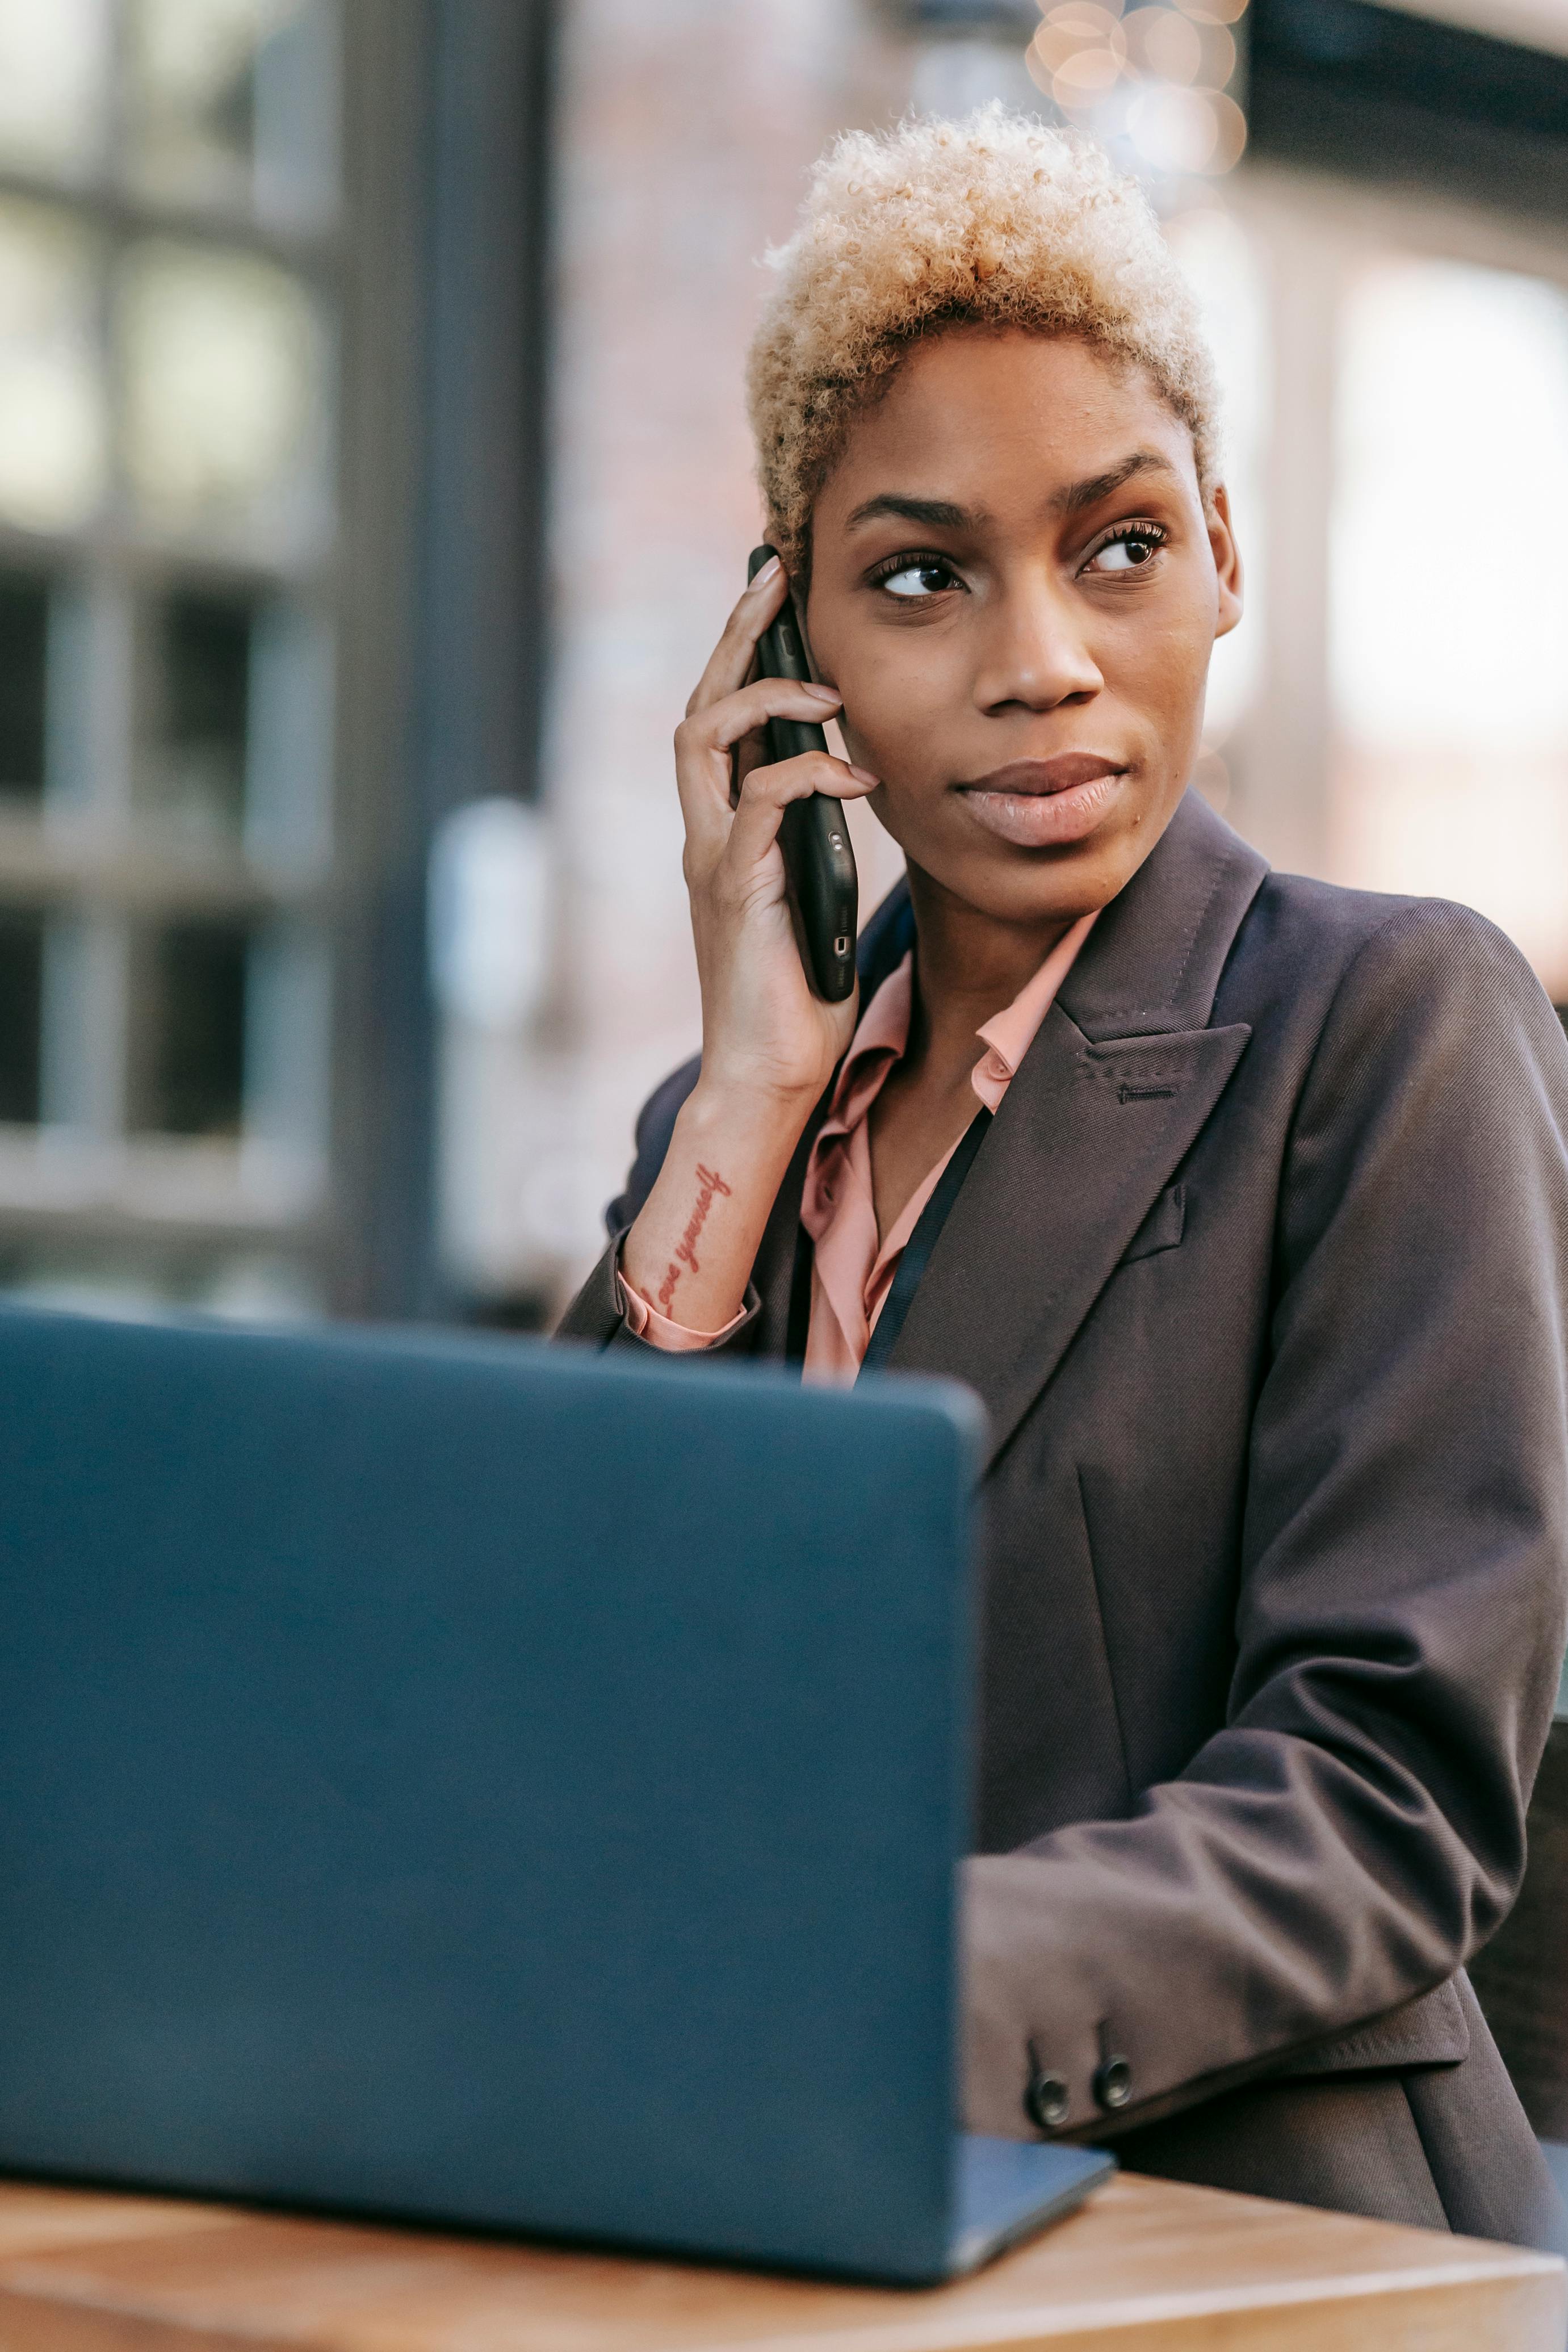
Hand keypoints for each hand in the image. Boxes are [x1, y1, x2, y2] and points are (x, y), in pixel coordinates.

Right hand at [618, 560, 876, 1339]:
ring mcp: (712, 860)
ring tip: (823, 689)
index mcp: (724, 829)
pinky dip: (806, 775)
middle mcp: (705, 834)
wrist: (772, 1074)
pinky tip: (855, 774)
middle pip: (698, 706)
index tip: (778, 594)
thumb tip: (861, 780)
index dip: (743, 653)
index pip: (718, 720)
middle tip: (775, 578)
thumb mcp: (820, 891)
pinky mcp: (733, 891)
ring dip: (764, 700)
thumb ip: (821, 835)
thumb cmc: (800, 994)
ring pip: (703, 740)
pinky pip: (758, 805)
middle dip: (735, 637)